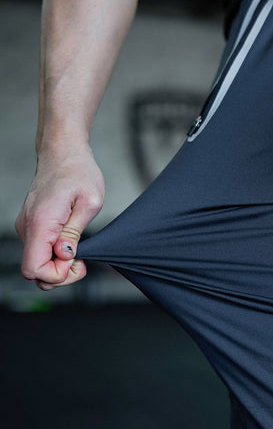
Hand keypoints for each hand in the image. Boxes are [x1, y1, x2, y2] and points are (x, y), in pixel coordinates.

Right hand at [15, 144, 104, 289]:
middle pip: (34, 272)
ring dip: (58, 265)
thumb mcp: (90, 202)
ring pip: (36, 263)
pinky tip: (69, 241)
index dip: (57, 275)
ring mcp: (26, 227)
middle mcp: (27, 227)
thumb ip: (75, 232)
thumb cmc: (79, 173)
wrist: (63, 153)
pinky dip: (53, 255)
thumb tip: (64, 255)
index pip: (34, 269)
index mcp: (41, 223)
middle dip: (60, 275)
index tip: (76, 261)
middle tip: (81, 260)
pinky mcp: (30, 226)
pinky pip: (38, 251)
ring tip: (76, 248)